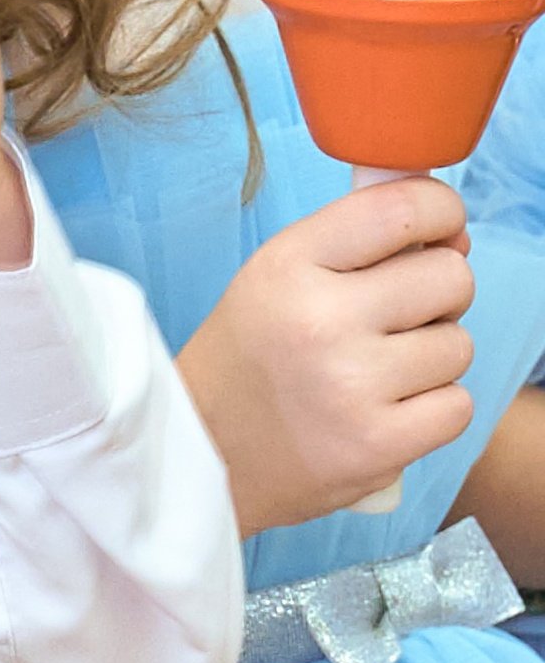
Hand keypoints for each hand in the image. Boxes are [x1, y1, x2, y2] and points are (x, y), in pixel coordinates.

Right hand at [180, 181, 475, 532]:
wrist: (203, 453)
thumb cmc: (251, 357)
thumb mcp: (278, 275)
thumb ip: (357, 241)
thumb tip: (454, 235)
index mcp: (290, 265)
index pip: (404, 209)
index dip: (442, 212)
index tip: (440, 229)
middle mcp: (320, 320)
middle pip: (451, 278)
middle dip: (439, 294)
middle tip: (399, 316)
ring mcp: (351, 385)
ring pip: (458, 346)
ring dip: (433, 357)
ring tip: (382, 370)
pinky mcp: (377, 445)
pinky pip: (458, 405)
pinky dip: (435, 409)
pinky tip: (391, 409)